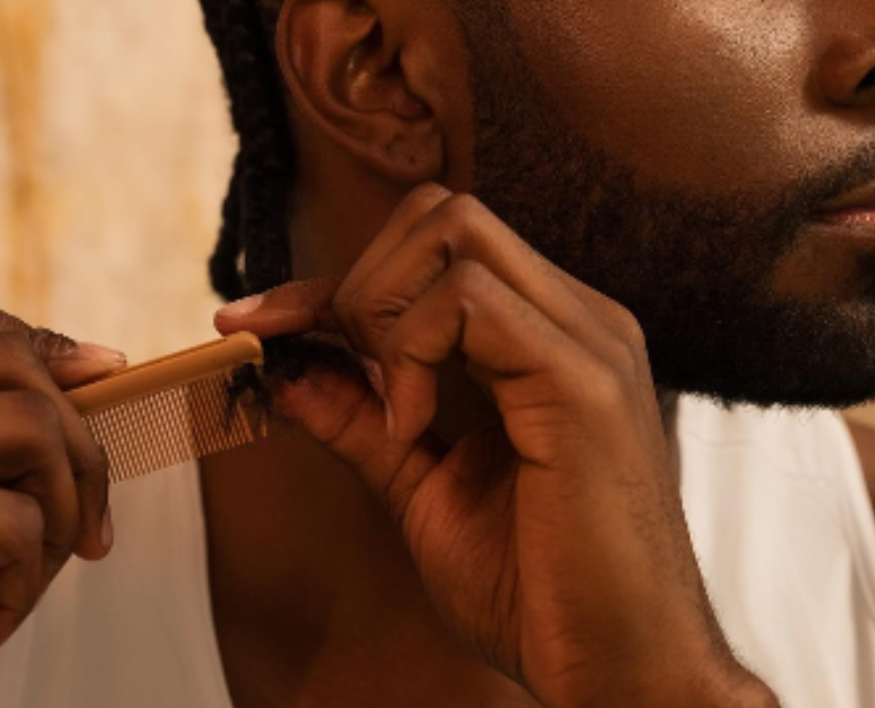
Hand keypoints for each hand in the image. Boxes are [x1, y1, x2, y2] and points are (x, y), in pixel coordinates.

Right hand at [0, 282, 123, 707]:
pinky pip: (16, 524)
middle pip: (4, 362)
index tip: (93, 381)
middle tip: (86, 525)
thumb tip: (98, 359)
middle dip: (73, 441)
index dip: (33, 344)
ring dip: (57, 513)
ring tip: (20, 584)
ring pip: (31, 429)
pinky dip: (21, 584)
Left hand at [217, 185, 774, 707]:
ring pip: (455, 229)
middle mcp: (576, 313)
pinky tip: (417, 425)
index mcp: (549, 331)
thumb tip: (286, 367)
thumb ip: (361, 417)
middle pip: (442, 212)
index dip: (333, 280)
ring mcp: (588, 335)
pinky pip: (469, 300)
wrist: (622, 675)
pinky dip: (415, 350)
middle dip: (363, 280)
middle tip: (353, 375)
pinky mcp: (584, 376)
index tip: (253, 322)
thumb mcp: (422, 488)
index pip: (434, 246)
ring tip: (395, 406)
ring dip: (385, 308)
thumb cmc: (537, 590)